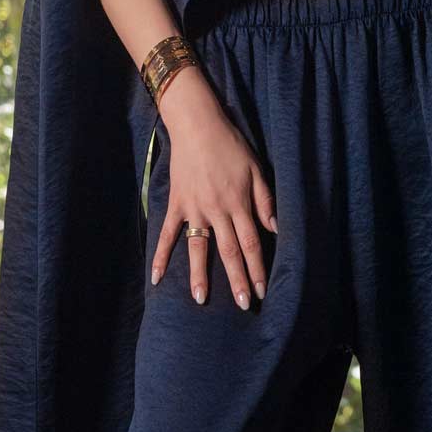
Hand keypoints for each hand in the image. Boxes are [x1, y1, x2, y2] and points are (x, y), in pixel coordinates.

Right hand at [150, 70, 276, 308]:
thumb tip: (275, 229)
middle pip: (229, 252)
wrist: (197, 126)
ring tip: (201, 300)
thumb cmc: (230, 145)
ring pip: (198, 249)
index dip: (258, 268)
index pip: (251, 243)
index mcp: (239, 203)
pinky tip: (156, 278)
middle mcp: (217, 211)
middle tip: (244, 305)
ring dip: (200, 276)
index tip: (263, 290)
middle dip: (237, 280)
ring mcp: (194, 210)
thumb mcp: (256, 169)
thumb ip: (265, 201)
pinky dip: (160, 255)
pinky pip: (168, 234)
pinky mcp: (177, 205)